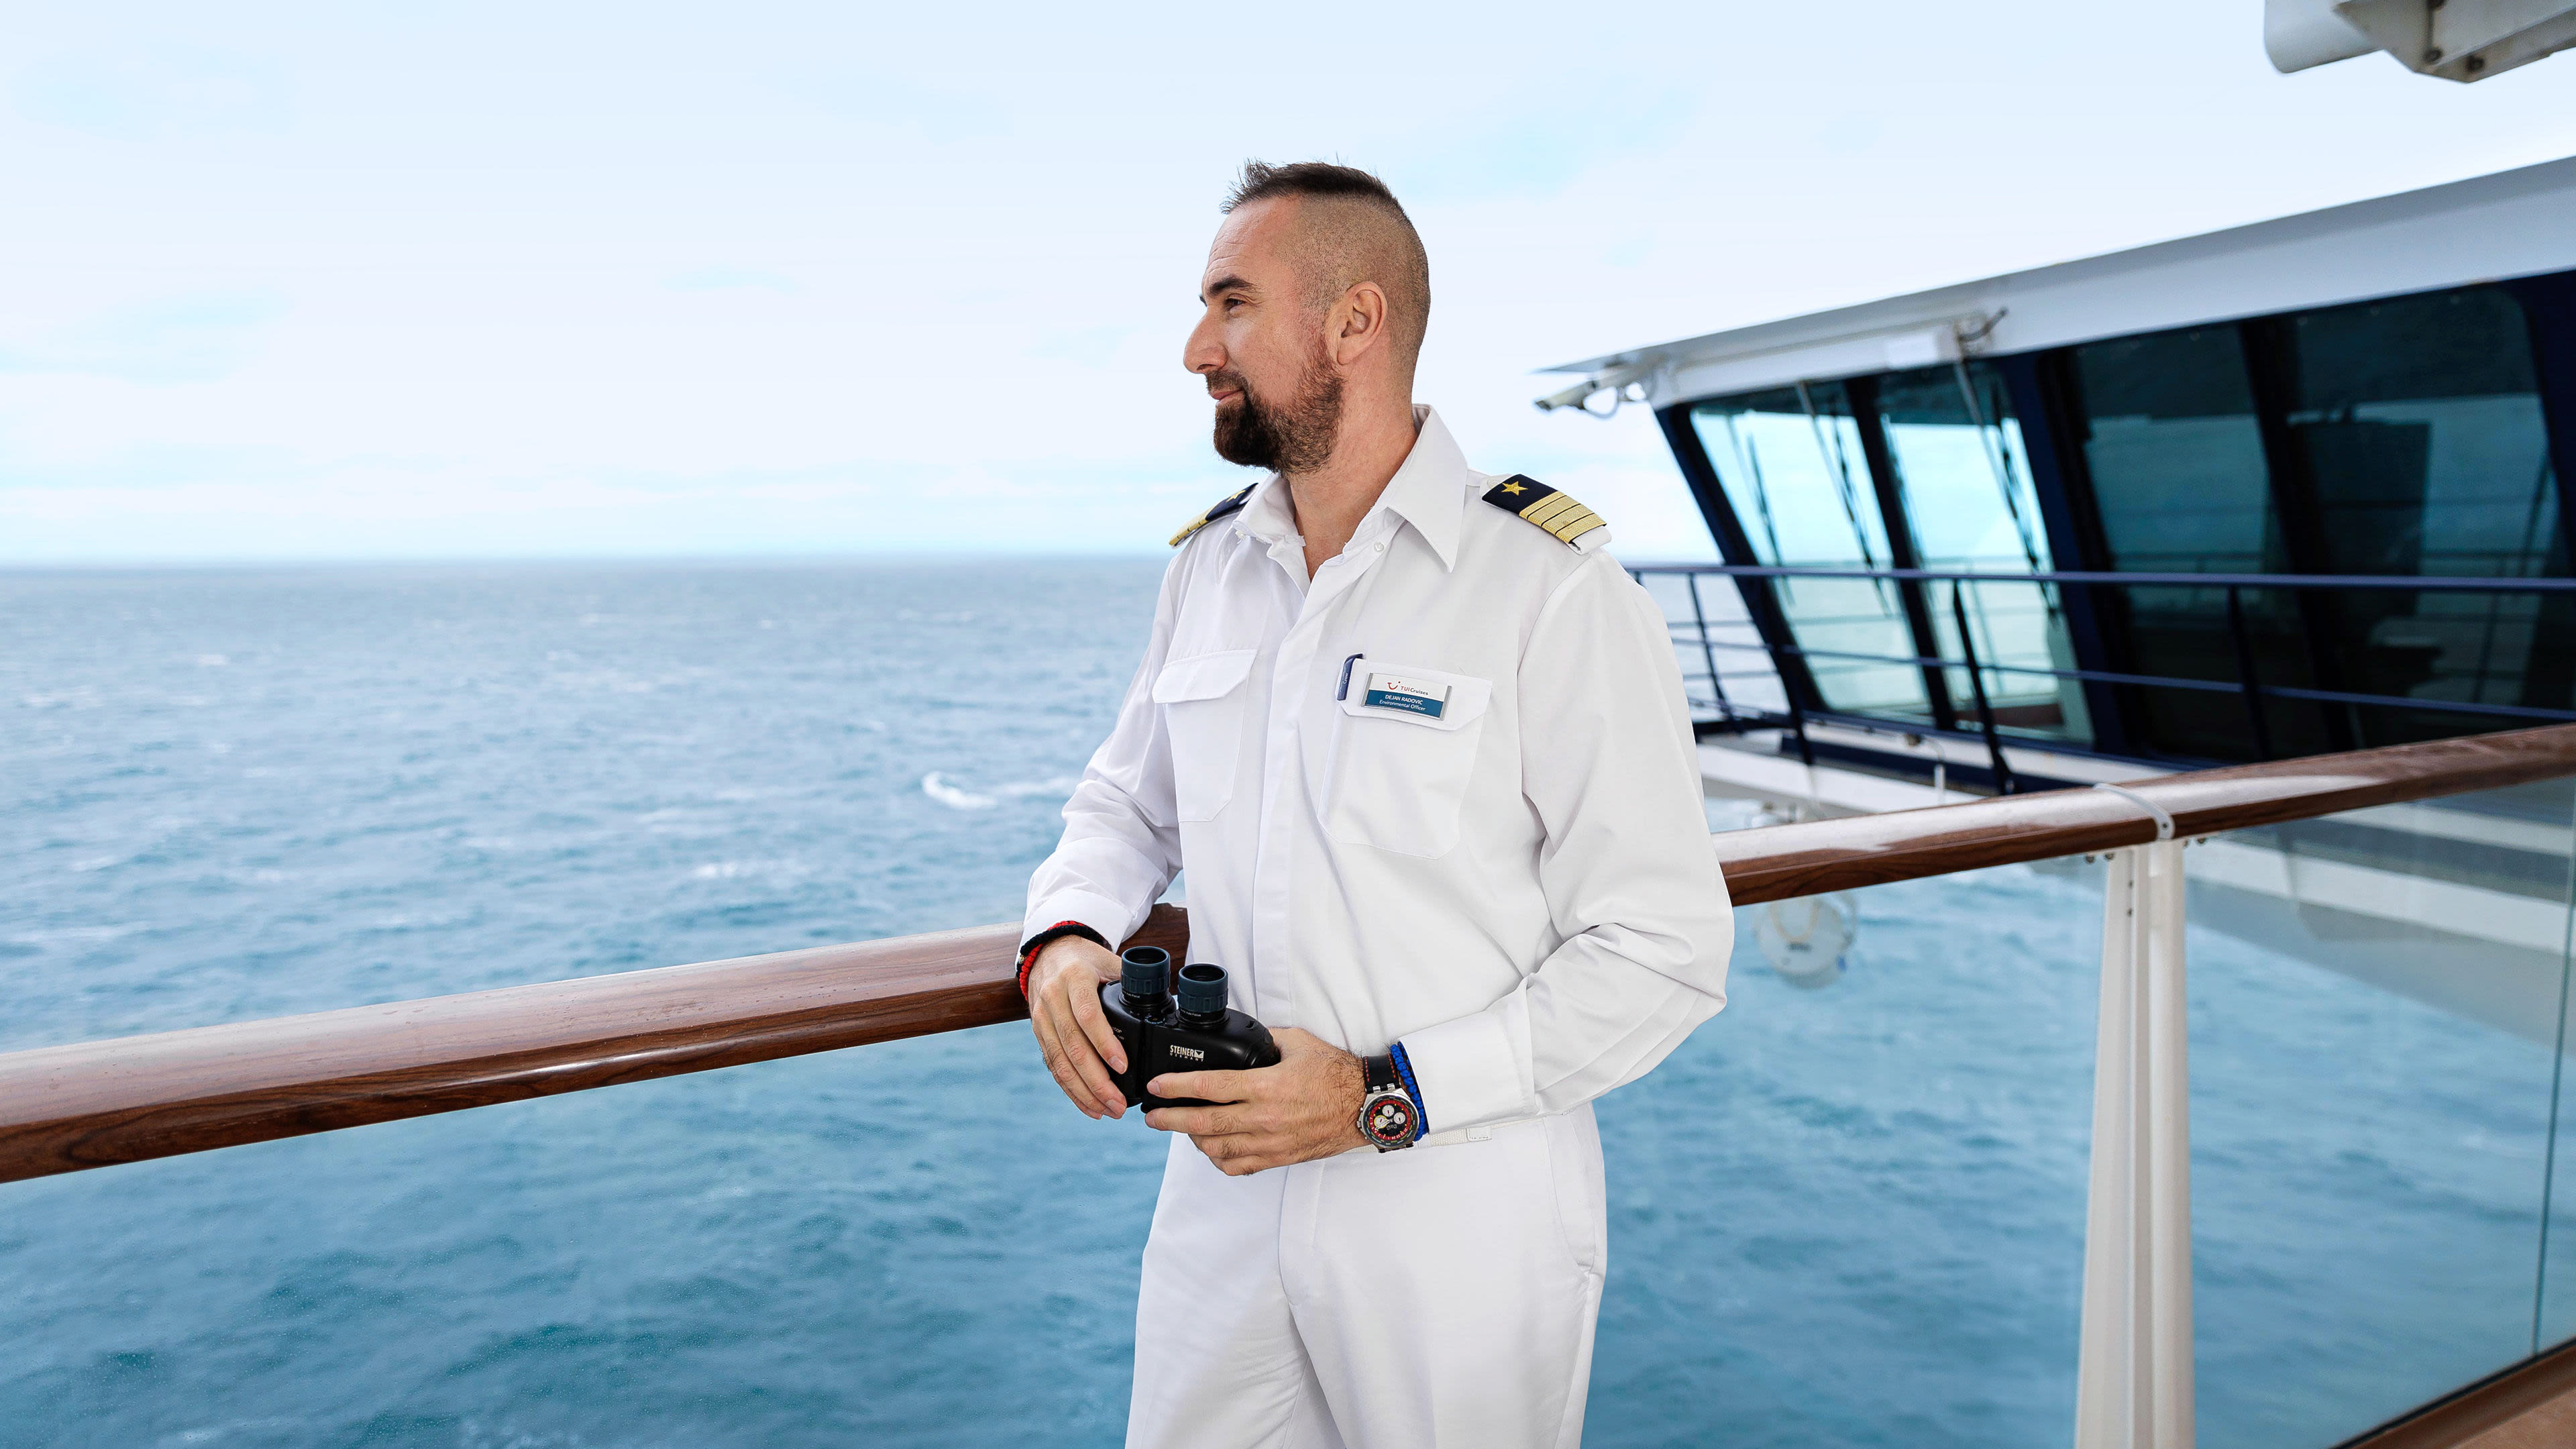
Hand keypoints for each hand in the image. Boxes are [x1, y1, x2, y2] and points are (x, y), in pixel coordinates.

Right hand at [1026, 936, 1128, 1118]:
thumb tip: (1169, 1003)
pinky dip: (1070, 1090)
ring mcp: (1042, 1018)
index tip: (1123, 1067)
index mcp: (1075, 978)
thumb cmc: (1086, 959)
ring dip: (1084, 1092)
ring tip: (1108, 1111)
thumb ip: (1132, 980)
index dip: (1104, 1043)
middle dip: (1096, 1081)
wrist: (1048, 953)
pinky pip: (1053, 1067)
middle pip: (1072, 1047)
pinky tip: (1089, 1106)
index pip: (1087, 1015)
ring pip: (1060, 1062)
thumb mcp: (1109, 960)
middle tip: (1119, 1104)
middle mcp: (1053, 999)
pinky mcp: (1038, 1034)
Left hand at [1143, 1028, 1367, 1174]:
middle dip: (1170, 1119)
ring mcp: (1270, 1142)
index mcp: (1266, 1085)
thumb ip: (1263, 1039)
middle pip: (1203, 1123)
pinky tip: (1211, 1148)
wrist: (1364, 1106)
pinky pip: (1238, 1166)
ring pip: (1216, 1148)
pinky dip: (1218, 1159)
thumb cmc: (1334, 1073)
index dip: (1175, 1087)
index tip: (1155, 1086)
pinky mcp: (1278, 1157)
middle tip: (1151, 1116)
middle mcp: (1264, 1118)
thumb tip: (1239, 1035)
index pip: (1208, 1087)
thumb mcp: (1296, 1042)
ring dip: (1192, 1139)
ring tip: (1180, 1128)